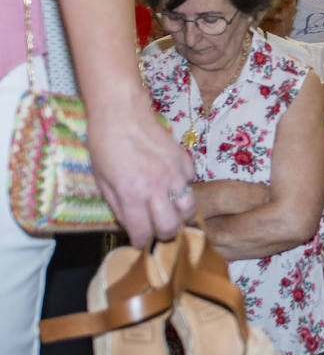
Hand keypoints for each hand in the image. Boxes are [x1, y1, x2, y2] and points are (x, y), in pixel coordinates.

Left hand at [87, 105, 194, 245]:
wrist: (121, 112)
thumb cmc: (104, 145)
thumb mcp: (102, 180)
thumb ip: (118, 206)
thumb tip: (132, 224)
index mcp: (132, 194)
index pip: (143, 232)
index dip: (141, 242)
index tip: (140, 241)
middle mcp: (157, 187)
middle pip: (172, 226)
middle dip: (164, 234)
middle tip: (157, 229)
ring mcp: (175, 173)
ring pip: (189, 208)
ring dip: (180, 214)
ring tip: (170, 211)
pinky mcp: (184, 160)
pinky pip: (190, 183)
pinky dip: (183, 187)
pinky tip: (172, 182)